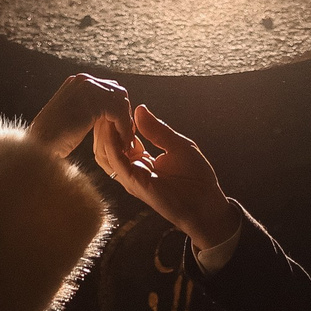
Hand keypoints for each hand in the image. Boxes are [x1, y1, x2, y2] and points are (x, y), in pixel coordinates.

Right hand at [27, 74, 132, 161]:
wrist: (40, 145)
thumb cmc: (54, 138)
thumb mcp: (73, 116)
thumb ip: (89, 109)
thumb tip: (109, 113)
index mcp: (78, 82)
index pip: (110, 89)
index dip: (118, 110)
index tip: (120, 130)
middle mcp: (83, 79)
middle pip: (118, 92)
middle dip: (123, 114)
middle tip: (125, 136)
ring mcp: (87, 87)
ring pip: (121, 101)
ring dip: (125, 122)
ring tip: (124, 142)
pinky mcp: (92, 100)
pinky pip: (118, 112)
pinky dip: (123, 128)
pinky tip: (121, 143)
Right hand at [92, 104, 241, 251]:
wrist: (206, 206)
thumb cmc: (196, 179)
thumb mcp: (178, 146)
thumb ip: (157, 130)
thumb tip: (139, 108)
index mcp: (141, 160)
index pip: (121, 139)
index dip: (118, 122)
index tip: (116, 104)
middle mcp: (132, 169)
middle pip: (107, 146)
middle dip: (105, 126)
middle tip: (104, 105)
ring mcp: (131, 177)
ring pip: (105, 153)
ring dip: (104, 133)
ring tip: (105, 113)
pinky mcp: (133, 182)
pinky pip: (116, 161)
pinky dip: (111, 144)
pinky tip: (112, 129)